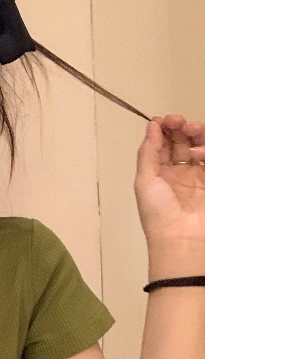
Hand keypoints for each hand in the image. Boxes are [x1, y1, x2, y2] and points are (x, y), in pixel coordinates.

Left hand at [135, 114, 203, 245]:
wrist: (182, 238)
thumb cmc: (158, 211)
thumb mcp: (144, 180)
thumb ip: (148, 151)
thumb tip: (152, 125)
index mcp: (158, 173)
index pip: (163, 143)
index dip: (164, 128)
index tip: (164, 120)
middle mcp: (178, 172)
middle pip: (183, 141)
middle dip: (181, 127)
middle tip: (179, 122)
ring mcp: (198, 176)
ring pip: (201, 145)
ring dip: (197, 132)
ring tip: (191, 130)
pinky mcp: (214, 180)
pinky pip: (214, 157)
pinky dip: (208, 148)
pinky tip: (199, 151)